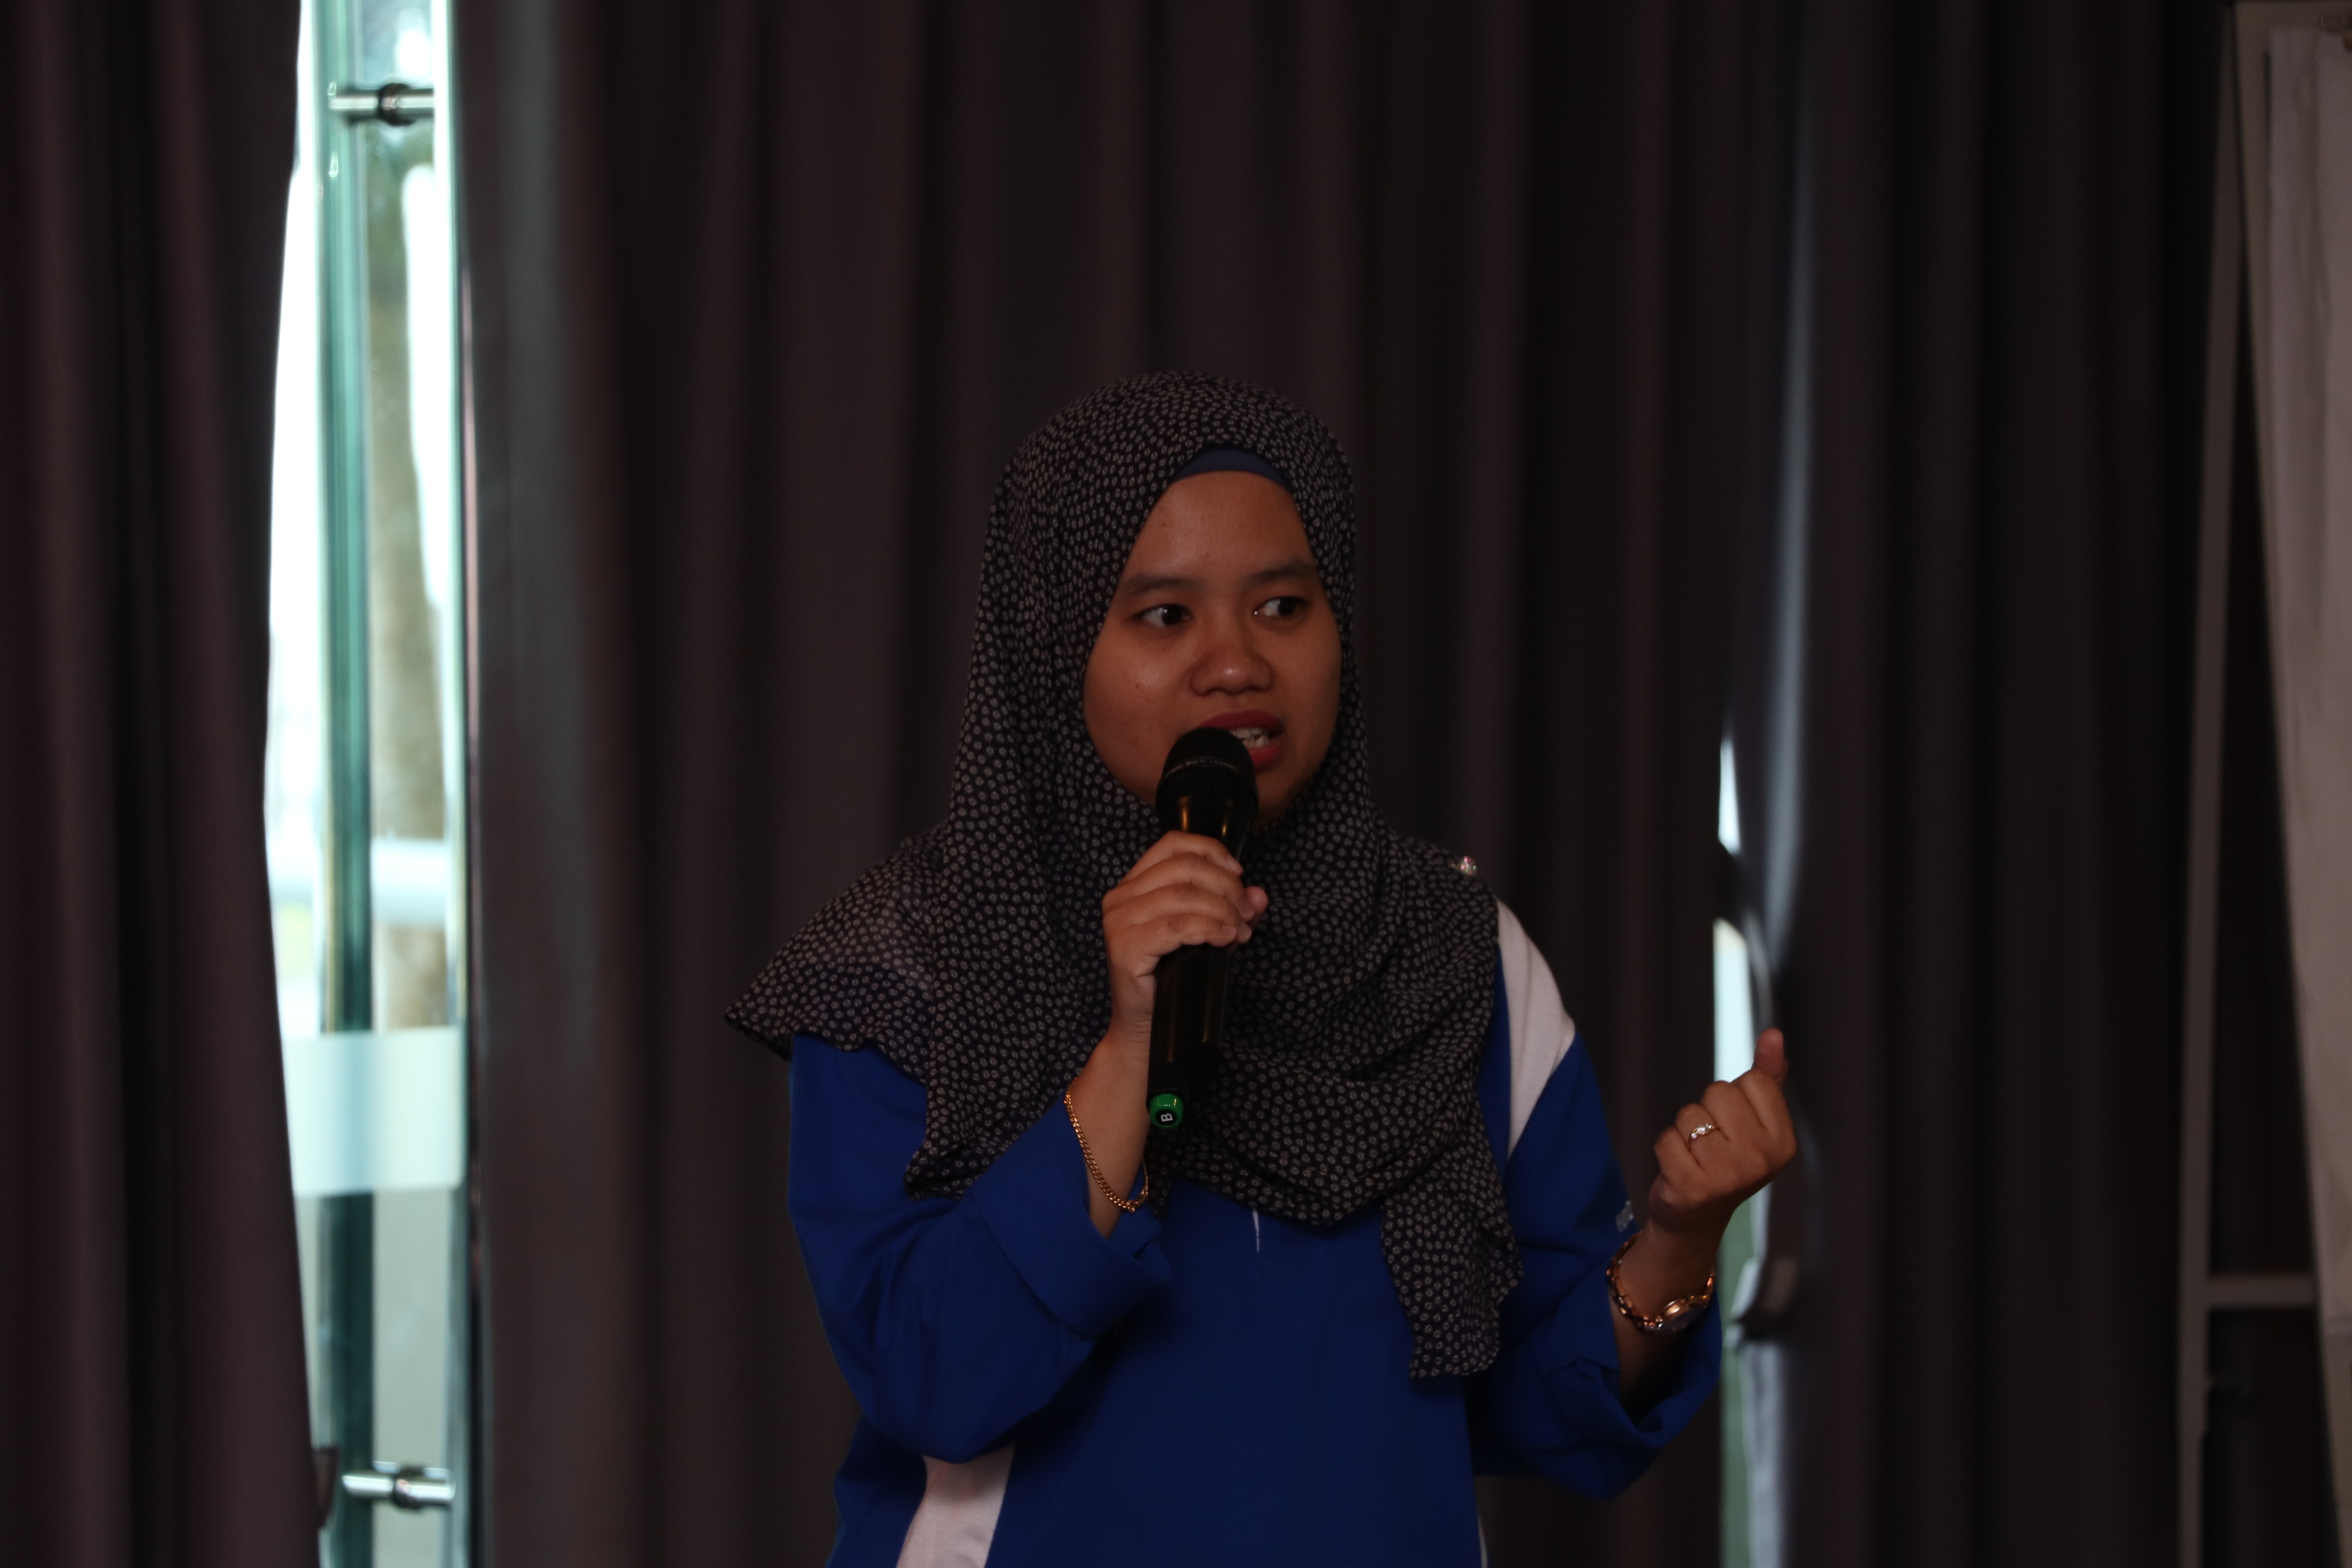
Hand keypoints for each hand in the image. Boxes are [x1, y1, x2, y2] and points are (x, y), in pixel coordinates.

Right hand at [1097, 831, 1266, 1047]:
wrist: (1147, 1027)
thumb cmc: (1173, 978)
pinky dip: (1209, 928)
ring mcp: (1119, 922)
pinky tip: (1225, 937)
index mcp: (1133, 884)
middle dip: (1226, 887)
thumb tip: (1259, 894)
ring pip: (1183, 896)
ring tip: (1240, 930)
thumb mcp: (1208, 934)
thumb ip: (1232, 910)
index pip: (1172, 843)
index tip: (1239, 874)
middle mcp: (1120, 897)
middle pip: (1184, 869)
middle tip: (1247, 913)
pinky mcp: (1125, 948)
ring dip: (1222, 910)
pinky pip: (1177, 927)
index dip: (1212, 852)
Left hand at [1646, 1029, 1794, 1245]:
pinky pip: (1666, 1139)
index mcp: (1783, 1141)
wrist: (1696, 1217)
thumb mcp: (1753, 1120)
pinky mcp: (1692, 1187)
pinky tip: (1680, 1170)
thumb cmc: (1726, 1159)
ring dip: (1684, 1132)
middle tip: (1712, 1143)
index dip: (1734, 1097)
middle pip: (1717, 1093)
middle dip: (1706, 1111)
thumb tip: (1773, 1034)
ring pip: (1689, 1115)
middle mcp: (1761, 1160)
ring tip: (1696, 1157)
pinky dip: (1666, 1150)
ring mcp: (1729, 1177)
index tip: (1736, 1127)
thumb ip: (1767, 1076)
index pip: (1751, 1080)